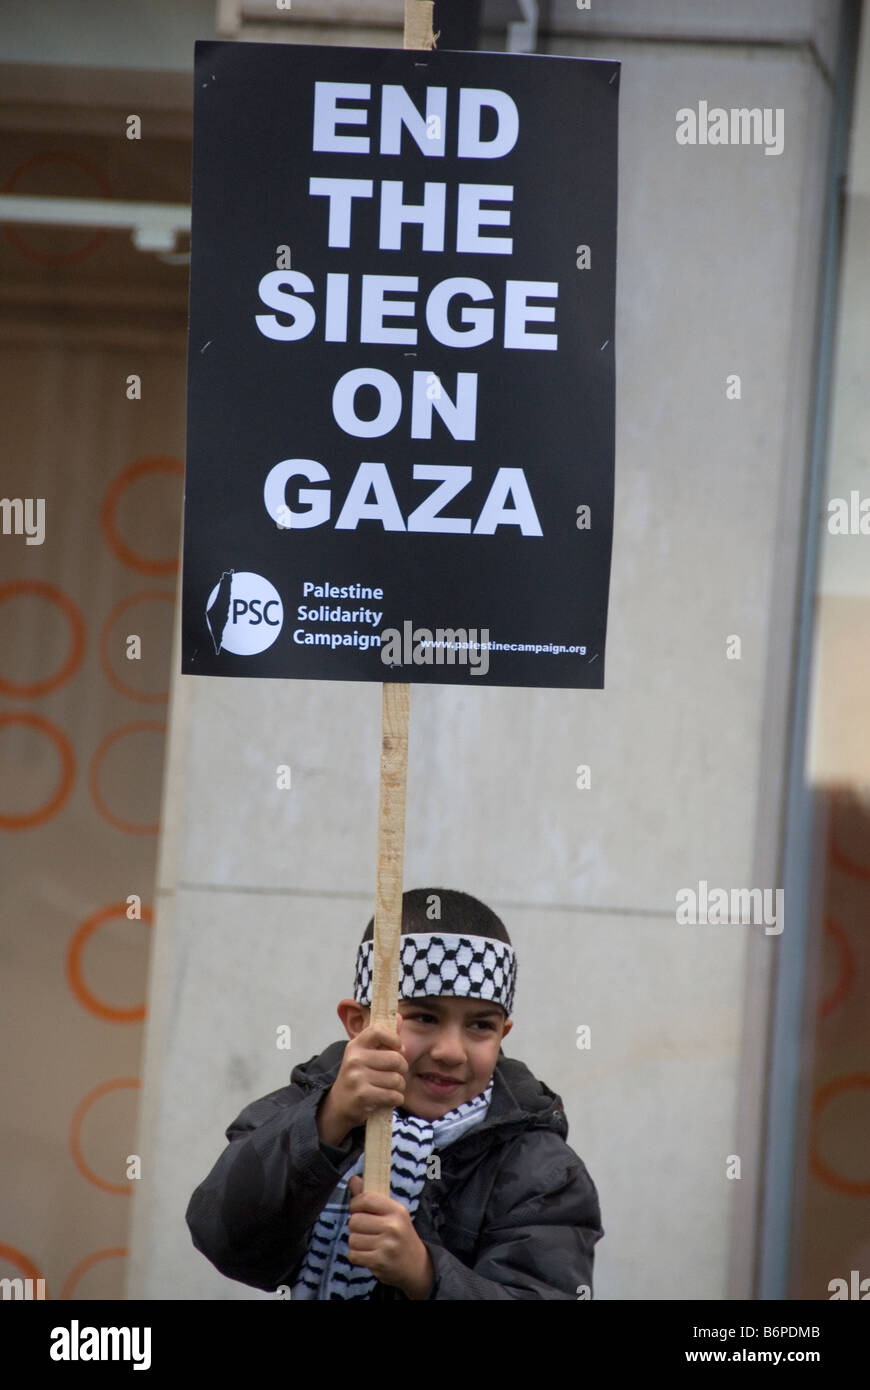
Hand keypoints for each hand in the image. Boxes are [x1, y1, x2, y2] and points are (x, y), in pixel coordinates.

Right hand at [328, 1016, 408, 1134]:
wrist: (340, 1104)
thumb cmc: (359, 1075)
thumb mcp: (366, 1054)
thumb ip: (384, 1037)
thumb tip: (398, 1017)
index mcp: (356, 1045)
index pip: (378, 1030)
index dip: (394, 1039)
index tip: (397, 1048)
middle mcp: (354, 1059)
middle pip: (396, 1059)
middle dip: (402, 1069)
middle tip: (395, 1073)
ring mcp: (357, 1077)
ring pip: (397, 1079)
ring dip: (399, 1087)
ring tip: (389, 1087)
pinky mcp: (362, 1095)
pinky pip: (393, 1096)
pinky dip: (396, 1099)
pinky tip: (387, 1098)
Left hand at [346, 1174, 434, 1298]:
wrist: (417, 1265)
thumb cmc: (400, 1235)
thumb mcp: (392, 1213)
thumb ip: (371, 1197)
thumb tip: (353, 1179)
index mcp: (396, 1210)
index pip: (366, 1199)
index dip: (355, 1204)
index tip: (357, 1209)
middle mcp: (393, 1226)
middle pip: (355, 1220)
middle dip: (355, 1226)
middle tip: (365, 1230)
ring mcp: (387, 1245)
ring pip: (352, 1239)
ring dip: (356, 1242)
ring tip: (368, 1243)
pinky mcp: (380, 1262)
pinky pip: (353, 1255)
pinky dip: (356, 1256)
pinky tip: (368, 1254)